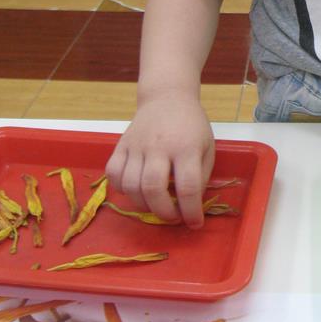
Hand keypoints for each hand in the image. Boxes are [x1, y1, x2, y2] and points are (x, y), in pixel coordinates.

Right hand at [105, 92, 214, 226]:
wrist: (167, 98)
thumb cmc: (191, 126)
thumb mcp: (207, 147)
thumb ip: (201, 176)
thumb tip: (189, 205)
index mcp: (186, 147)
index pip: (188, 187)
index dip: (191, 212)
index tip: (195, 223)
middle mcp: (159, 146)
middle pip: (153, 188)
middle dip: (164, 212)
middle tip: (173, 217)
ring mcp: (136, 145)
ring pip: (130, 185)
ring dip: (143, 204)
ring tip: (156, 204)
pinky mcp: (120, 145)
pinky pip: (113, 174)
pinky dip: (121, 189)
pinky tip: (136, 190)